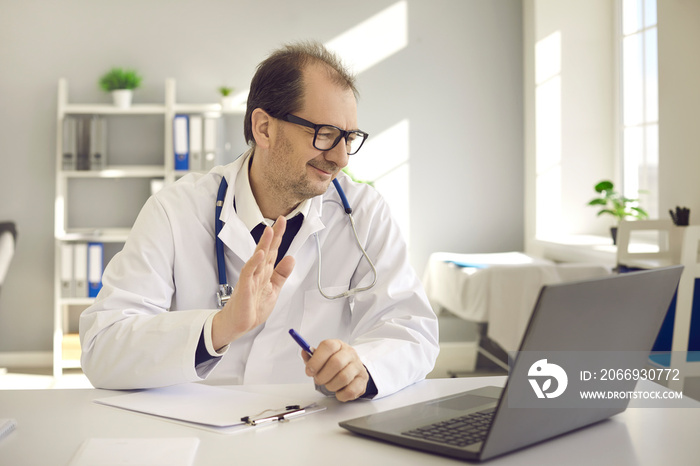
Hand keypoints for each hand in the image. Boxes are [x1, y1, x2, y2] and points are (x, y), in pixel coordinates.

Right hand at [212, 216, 294, 348]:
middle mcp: (257, 272)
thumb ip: (281, 274)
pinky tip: (259, 254)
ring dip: (263, 244)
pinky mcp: (244, 287)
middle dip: (274, 235)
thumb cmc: (253, 306)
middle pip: (266, 250)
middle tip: (280, 220)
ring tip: (270, 231)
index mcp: (264, 272)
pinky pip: (248, 272)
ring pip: (257, 258)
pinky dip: (254, 263)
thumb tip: (291, 257)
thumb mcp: (273, 288)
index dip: (279, 237)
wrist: (239, 324)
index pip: (273, 251)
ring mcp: (250, 278)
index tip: (283, 223)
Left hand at [302, 339, 368, 401]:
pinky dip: (340, 395)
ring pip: (343, 378)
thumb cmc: (334, 363)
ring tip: (329, 384)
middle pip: (336, 363)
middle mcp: (350, 353)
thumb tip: (304, 352)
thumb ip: (311, 356)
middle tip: (319, 380)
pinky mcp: (363, 380)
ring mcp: (358, 366)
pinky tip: (338, 390)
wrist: (352, 369)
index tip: (309, 370)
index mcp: (338, 345)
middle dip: (323, 376)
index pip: (328, 346)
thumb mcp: (322, 357)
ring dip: (331, 385)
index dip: (316, 359)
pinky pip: (350, 391)